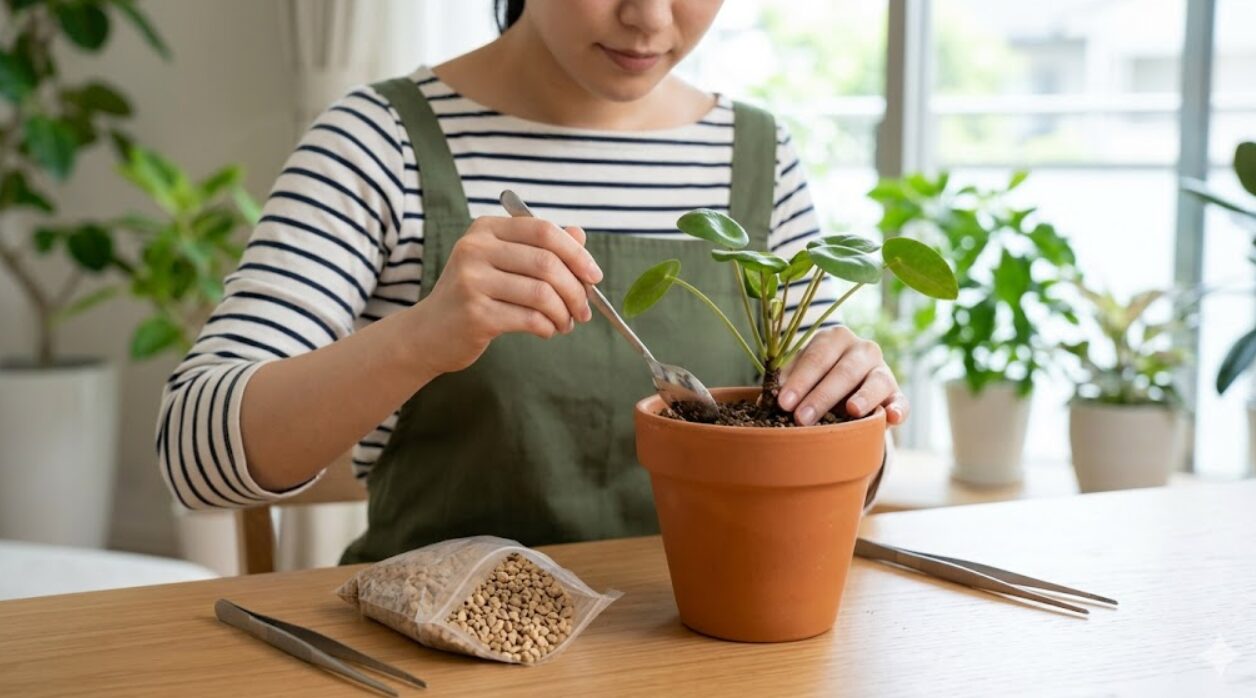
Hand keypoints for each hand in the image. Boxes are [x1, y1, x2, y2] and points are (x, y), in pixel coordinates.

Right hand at [405, 216, 601, 374]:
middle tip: (584, 310)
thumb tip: (580, 236)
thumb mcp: (502, 263)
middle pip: (546, 262)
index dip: (576, 253)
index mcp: (485, 229)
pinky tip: (547, 331)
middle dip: (576, 289)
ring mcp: (471, 281)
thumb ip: (540, 247)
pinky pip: (530, 319)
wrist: (427, 333)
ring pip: (542, 293)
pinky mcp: (475, 314)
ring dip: (564, 313)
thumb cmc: (472, 296)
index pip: (543, 230)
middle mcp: (475, 249)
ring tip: (565, 324)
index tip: (595, 276)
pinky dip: (548, 327)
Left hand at [776, 327, 908, 426]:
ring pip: (875, 381)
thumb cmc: (818, 379)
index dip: (799, 380)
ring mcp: (882, 370)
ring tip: (851, 412)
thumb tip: (765, 401)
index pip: (816, 357)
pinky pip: (901, 400)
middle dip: (822, 395)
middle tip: (802, 418)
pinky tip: (892, 417)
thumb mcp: (802, 376)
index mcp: (834, 339)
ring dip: (863, 397)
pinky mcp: (896, 393)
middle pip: (843, 370)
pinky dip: (898, 408)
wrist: (849, 390)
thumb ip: (786, 383)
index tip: (782, 403)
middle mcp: (861, 349)